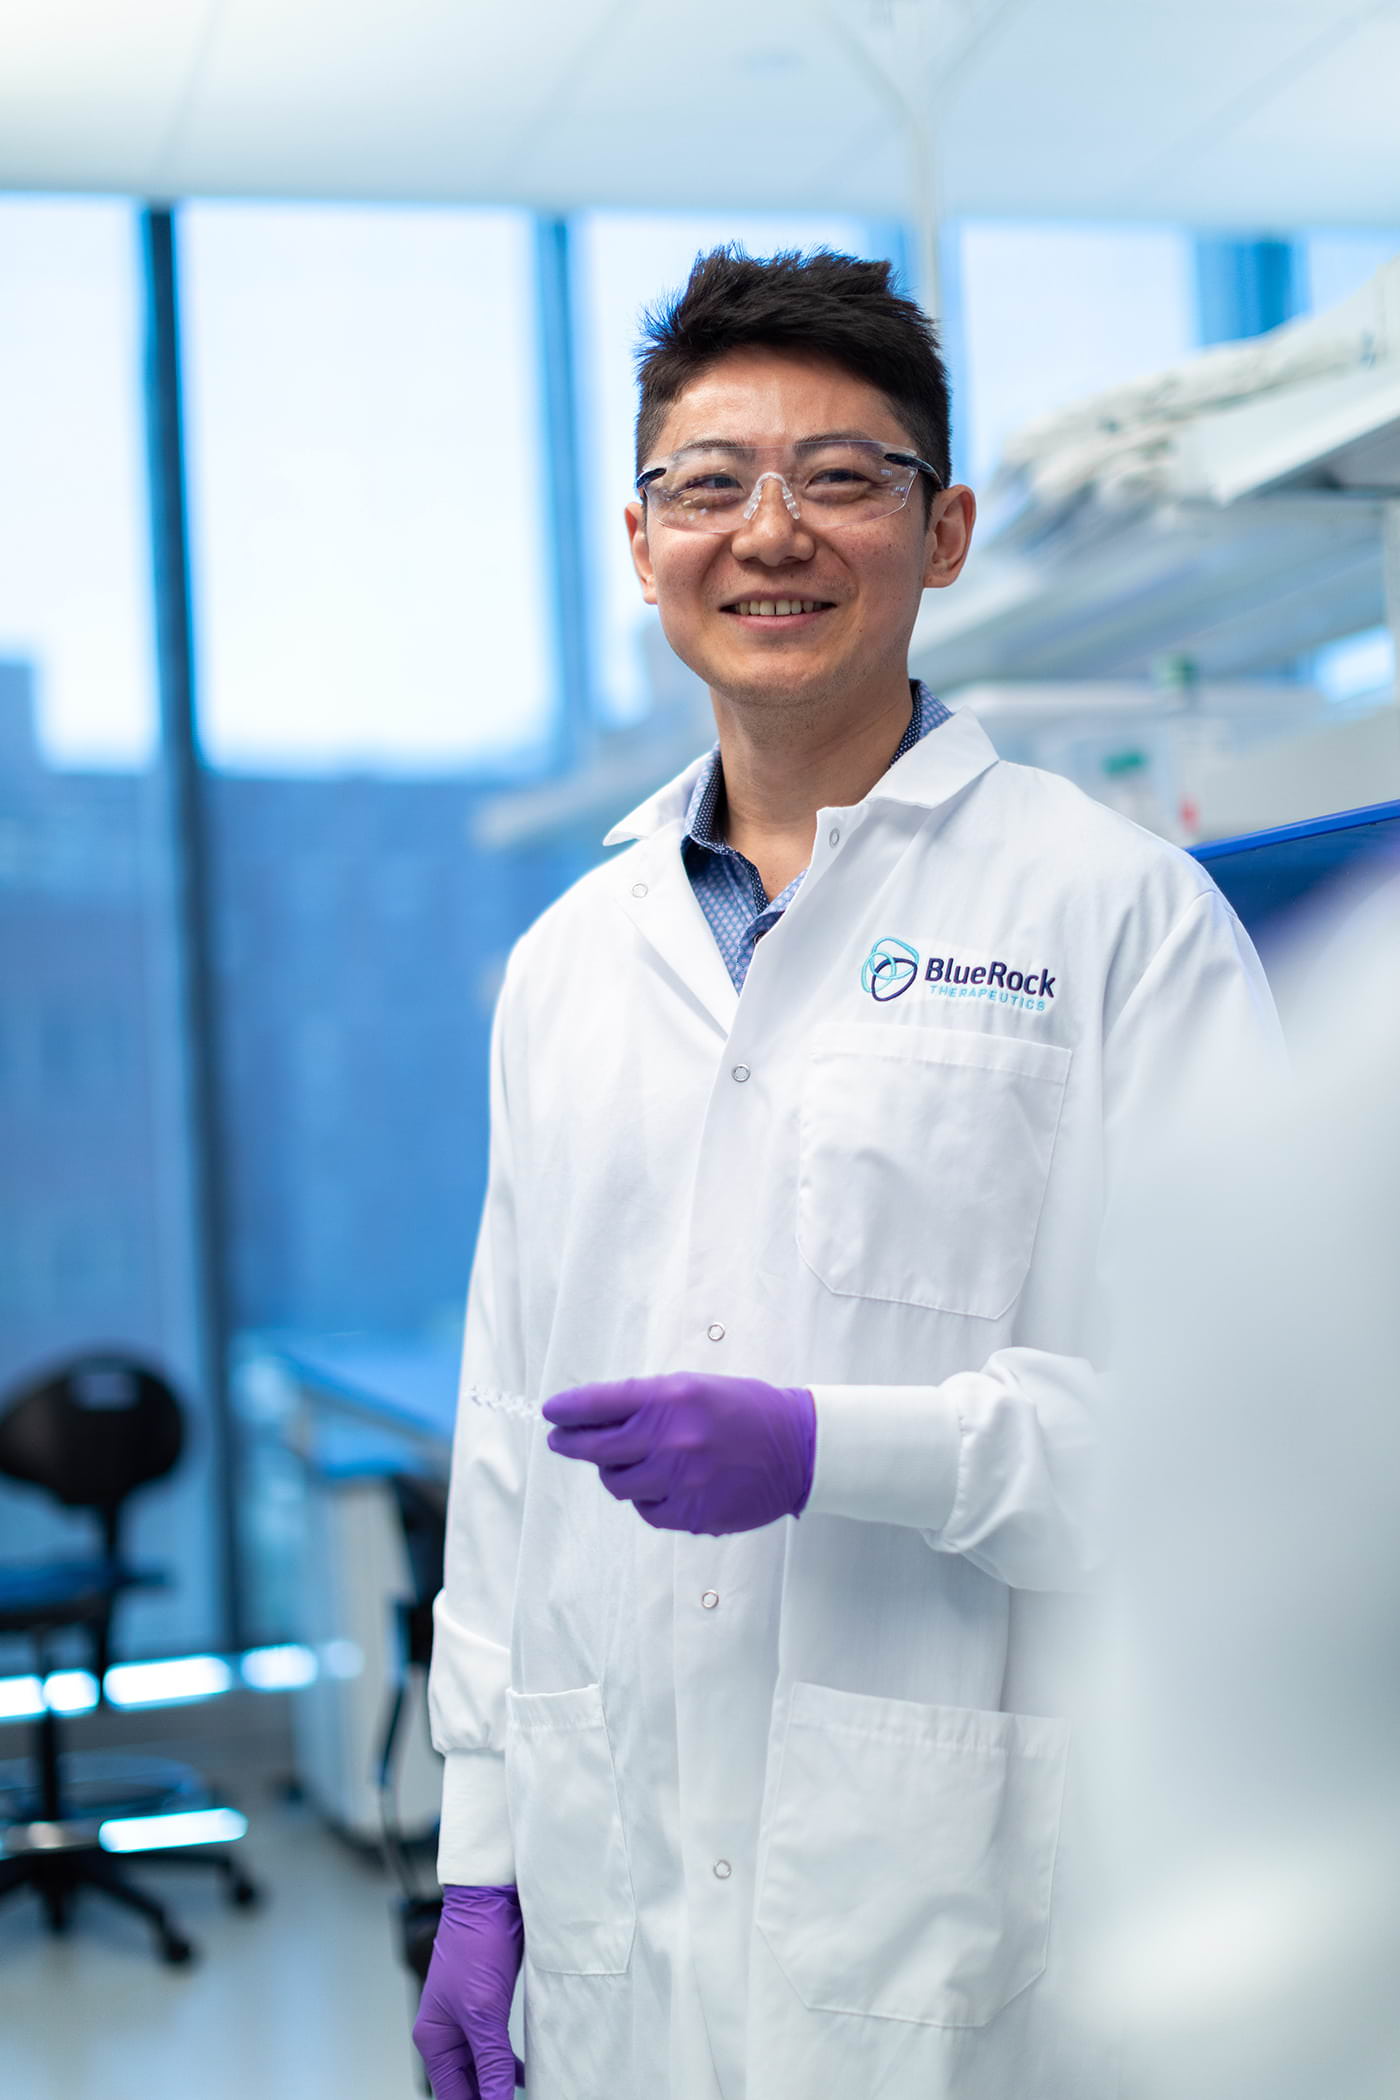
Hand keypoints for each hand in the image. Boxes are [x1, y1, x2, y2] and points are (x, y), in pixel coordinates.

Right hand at [412, 1884, 525, 2096]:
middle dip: (489, 2098)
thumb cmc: (477, 1946)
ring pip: (483, 2068)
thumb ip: (491, 2062)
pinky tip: (527, 2077)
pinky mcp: (487, 2008)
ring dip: (499, 2085)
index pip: (452, 2095)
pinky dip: (509, 2064)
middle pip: (466, 2084)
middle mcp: (446, 2033)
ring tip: (528, 2097)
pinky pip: (496, 2049)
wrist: (491, 1900)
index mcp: (433, 2039)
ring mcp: (467, 2020)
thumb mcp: (484, 2011)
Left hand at [542, 1372, 815, 1535]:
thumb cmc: (743, 1411)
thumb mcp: (694, 1387)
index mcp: (671, 1398)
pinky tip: (663, 1483)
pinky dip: (647, 1497)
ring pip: (618, 1484)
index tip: (551, 1411)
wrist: (798, 1448)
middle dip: (570, 1443)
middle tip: (559, 1440)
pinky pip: (647, 1510)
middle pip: (596, 1449)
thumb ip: (646, 1400)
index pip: (599, 1403)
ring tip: (630, 1461)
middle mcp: (673, 1439)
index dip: (567, 1408)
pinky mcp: (693, 1515)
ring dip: (615, 1471)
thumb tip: (592, 1414)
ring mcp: (682, 1481)